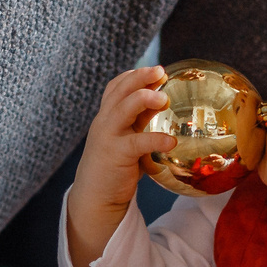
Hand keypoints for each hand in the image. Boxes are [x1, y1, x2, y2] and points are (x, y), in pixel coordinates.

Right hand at [65, 66, 174, 266]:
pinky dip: (155, 139)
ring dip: (143, 99)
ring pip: (123, 108)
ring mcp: (108, 136)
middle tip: (161, 71)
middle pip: (120, 90)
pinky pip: (137, 142)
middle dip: (140, 77)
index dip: (134, 75)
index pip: (116, 87)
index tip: (156, 71)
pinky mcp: (116, 155)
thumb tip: (163, 101)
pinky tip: (171, 141)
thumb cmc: (116, 165)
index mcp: (107, 116)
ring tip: (164, 98)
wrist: (95, 195)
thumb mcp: (128, 137)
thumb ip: (141, 120)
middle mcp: (105, 121)